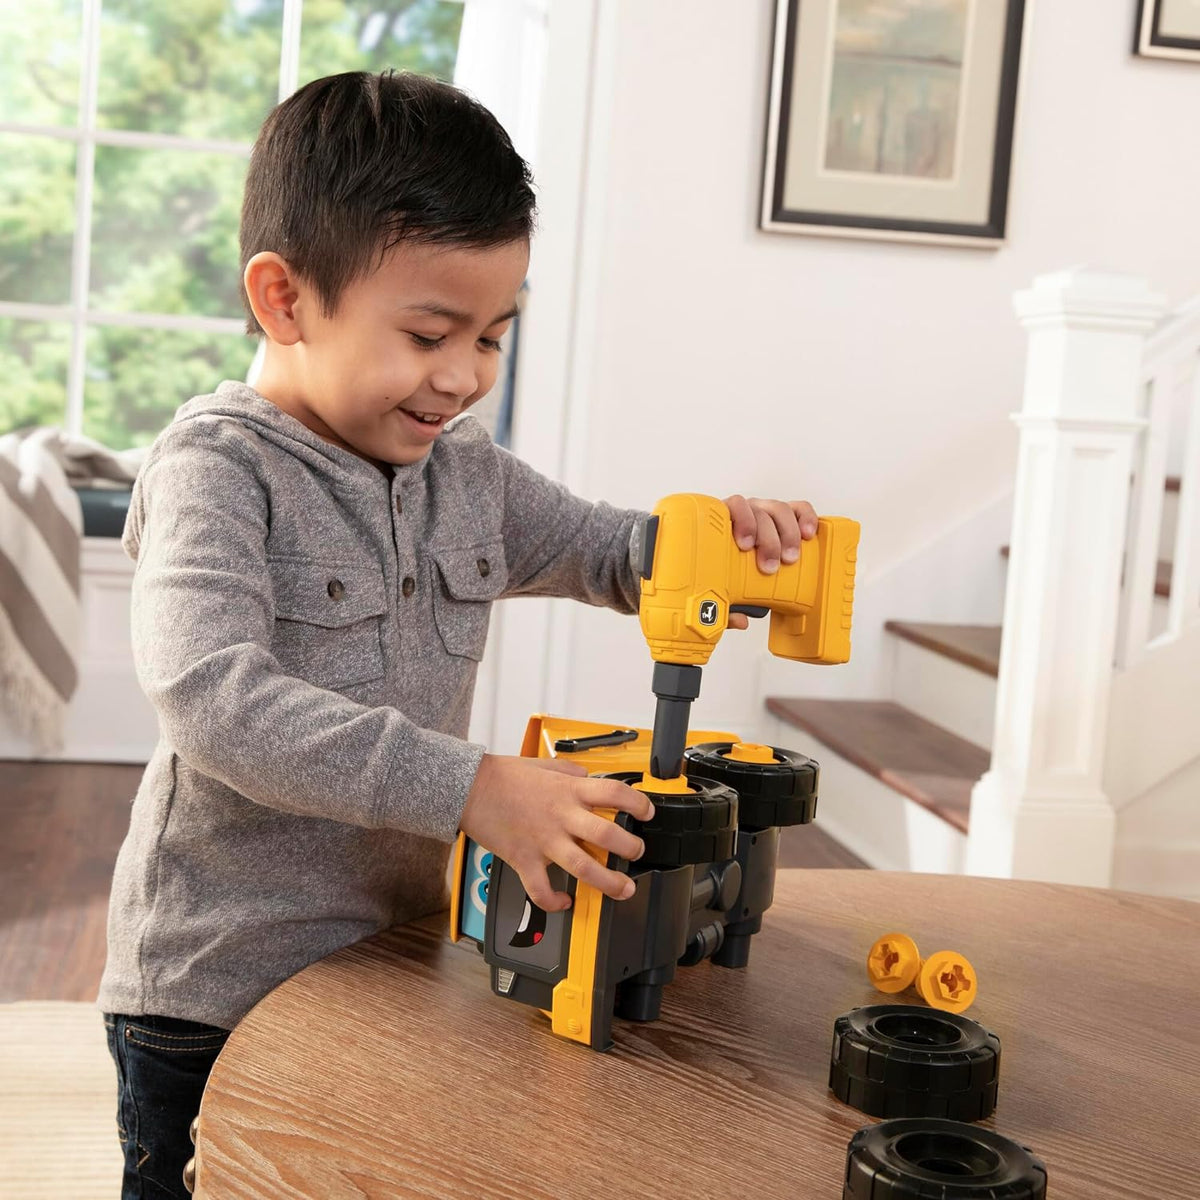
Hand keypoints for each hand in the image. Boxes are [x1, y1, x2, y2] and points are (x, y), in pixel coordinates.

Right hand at [458, 755, 654, 911]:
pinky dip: (555, 901)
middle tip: (637, 853)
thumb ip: (571, 773)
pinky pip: (542, 889)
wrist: (469, 787)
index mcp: (569, 790)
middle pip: (607, 834)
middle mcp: (561, 816)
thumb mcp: (545, 765)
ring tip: (623, 889)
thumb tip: (588, 777)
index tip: (648, 812)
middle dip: (630, 848)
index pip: (615, 793)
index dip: (638, 803)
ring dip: (608, 882)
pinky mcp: (524, 859)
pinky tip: (565, 901)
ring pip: (584, 866)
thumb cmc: (503, 776)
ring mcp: (544, 840)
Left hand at [723, 495, 819, 628]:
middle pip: (759, 512)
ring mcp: (768, 512)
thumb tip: (739, 620)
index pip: (733, 506)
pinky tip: (809, 534)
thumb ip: (724, 606)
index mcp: (726, 521)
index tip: (746, 546)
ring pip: (780, 510)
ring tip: (791, 559)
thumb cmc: (726, 574)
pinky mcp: (788, 517)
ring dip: (787, 534)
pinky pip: (799, 509)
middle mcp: (747, 513)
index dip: (742, 521)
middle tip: (769, 567)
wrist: (736, 571)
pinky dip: (806, 518)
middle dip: (767, 540)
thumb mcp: (721, 591)